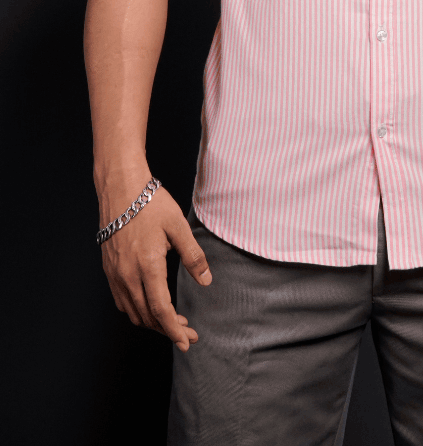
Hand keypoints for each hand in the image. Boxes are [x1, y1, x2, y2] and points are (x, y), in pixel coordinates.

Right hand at [98, 172, 211, 351]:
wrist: (120, 187)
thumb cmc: (151, 203)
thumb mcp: (178, 226)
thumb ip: (193, 256)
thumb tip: (206, 281)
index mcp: (147, 266)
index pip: (161, 310)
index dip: (174, 330)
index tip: (187, 342)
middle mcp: (127, 275)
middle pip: (147, 316)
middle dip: (168, 330)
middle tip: (188, 334)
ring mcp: (115, 274)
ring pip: (132, 312)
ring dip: (152, 322)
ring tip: (174, 322)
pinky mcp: (109, 269)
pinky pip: (121, 301)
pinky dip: (137, 311)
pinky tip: (151, 306)